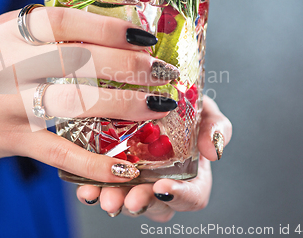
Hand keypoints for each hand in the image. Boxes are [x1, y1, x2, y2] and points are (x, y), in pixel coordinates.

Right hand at [0, 6, 177, 182]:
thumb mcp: (4, 32)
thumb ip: (48, 27)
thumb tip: (107, 22)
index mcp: (12, 31)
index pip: (68, 22)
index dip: (111, 28)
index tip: (147, 38)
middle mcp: (11, 63)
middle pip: (81, 61)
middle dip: (130, 67)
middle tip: (164, 73)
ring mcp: (10, 103)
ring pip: (75, 104)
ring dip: (124, 106)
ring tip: (158, 106)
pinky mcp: (11, 139)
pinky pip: (60, 152)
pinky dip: (96, 164)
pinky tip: (127, 168)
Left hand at [76, 95, 231, 221]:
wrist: (151, 97)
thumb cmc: (184, 108)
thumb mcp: (204, 111)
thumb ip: (216, 127)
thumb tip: (214, 151)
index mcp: (192, 175)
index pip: (192, 197)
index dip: (179, 196)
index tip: (163, 188)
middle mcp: (163, 184)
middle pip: (155, 205)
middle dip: (141, 202)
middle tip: (129, 199)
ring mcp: (137, 182)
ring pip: (126, 200)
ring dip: (114, 199)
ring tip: (101, 194)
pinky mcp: (111, 176)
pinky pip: (103, 190)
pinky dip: (92, 191)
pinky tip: (86, 189)